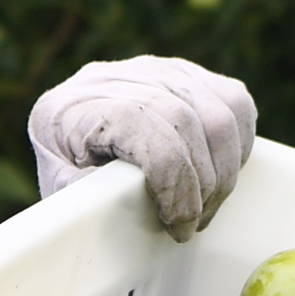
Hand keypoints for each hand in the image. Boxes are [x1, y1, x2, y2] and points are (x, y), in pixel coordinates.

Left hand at [28, 55, 257, 238]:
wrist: (67, 133)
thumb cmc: (65, 170)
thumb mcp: (55, 190)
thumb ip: (82, 196)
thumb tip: (118, 203)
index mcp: (75, 105)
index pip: (142, 121)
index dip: (172, 177)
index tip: (175, 221)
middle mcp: (118, 77)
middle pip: (186, 119)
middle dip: (201, 185)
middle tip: (191, 225)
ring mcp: (157, 70)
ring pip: (219, 113)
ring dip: (223, 172)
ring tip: (205, 208)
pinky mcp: (188, 73)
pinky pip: (235, 102)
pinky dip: (238, 145)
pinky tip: (218, 175)